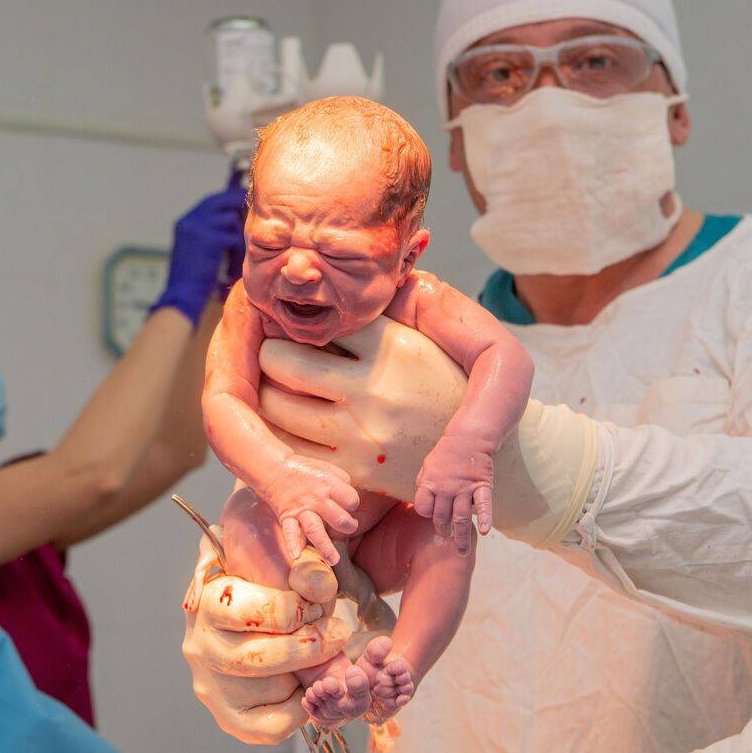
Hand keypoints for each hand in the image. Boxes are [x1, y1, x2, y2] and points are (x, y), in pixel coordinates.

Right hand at [154, 180, 247, 325]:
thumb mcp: (196, 250)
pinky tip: (230, 269)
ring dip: (237, 239)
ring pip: (230, 220)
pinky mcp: (209, 238)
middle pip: (220, 201)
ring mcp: (198, 227)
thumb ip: (208, 233)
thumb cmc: (192, 280)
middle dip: (237, 202)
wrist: (182, 296)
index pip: (209, 202)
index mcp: (184, 222)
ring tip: (233, 260)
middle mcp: (190, 220)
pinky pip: (233, 238)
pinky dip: (236, 254)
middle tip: (251, 206)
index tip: (241, 196)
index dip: (226, 199)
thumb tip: (232, 219)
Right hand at [181, 534, 350, 743]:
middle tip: (338, 635)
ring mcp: (211, 684)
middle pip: (258, 657)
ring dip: (307, 676)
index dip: (297, 609)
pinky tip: (306, 688)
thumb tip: (319, 586)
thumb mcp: (283, 563)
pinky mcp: (228, 717)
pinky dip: (299, 711)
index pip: (253, 612)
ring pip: (266, 690)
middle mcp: (200, 644)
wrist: (253, 620)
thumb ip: (303, 567)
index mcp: (207, 599)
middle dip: (309, 647)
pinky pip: (268, 727)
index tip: (320, 604)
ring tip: (326, 660)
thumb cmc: (271, 586)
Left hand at [258, 315, 466, 503]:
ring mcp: (363, 433)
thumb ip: (388, 315)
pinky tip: (286, 424)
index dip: (300, 317)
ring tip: (273, 386)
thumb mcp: (430, 342)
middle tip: (271, 352)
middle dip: (270, 352)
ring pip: (278, 406)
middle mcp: (376, 389)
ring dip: (267, 393)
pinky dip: (280, 433)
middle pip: (283, 361)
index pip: (322, 320)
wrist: (484, 460)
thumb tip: (340, 282)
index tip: (290, 319)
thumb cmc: (449, 391)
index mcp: (397, 347)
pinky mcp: (356, 470)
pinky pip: (293, 447)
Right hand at [261, 456, 359, 563]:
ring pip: (316, 530)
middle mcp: (316, 499)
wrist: (276, 469)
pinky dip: (293, 544)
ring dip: (326, 547)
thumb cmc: (305, 470)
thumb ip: (342, 481)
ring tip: (334, 560)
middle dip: (348, 526)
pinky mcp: (288, 517)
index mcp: (328, 484)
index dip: (353, 504)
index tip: (349, 505)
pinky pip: (290, 532)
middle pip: (338, 518)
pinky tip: (297, 556)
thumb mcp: (328, 468)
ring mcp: (301, 510)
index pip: (351, 500)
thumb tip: (352, 497)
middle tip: (350, 528)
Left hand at [414, 433, 495, 553]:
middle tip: (446, 538)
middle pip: (442, 517)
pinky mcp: (482, 486)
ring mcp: (464, 488)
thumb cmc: (445, 454)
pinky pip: (484, 505)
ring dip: (461, 537)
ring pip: (461, 518)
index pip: (423, 509)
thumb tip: (420, 505)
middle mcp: (445, 488)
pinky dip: (486, 518)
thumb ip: (423, 485)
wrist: (468, 437)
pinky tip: (483, 532)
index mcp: (429, 483)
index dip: (427, 514)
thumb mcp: (427, 466)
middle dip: (443, 530)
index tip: (432, 516)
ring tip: (462, 552)